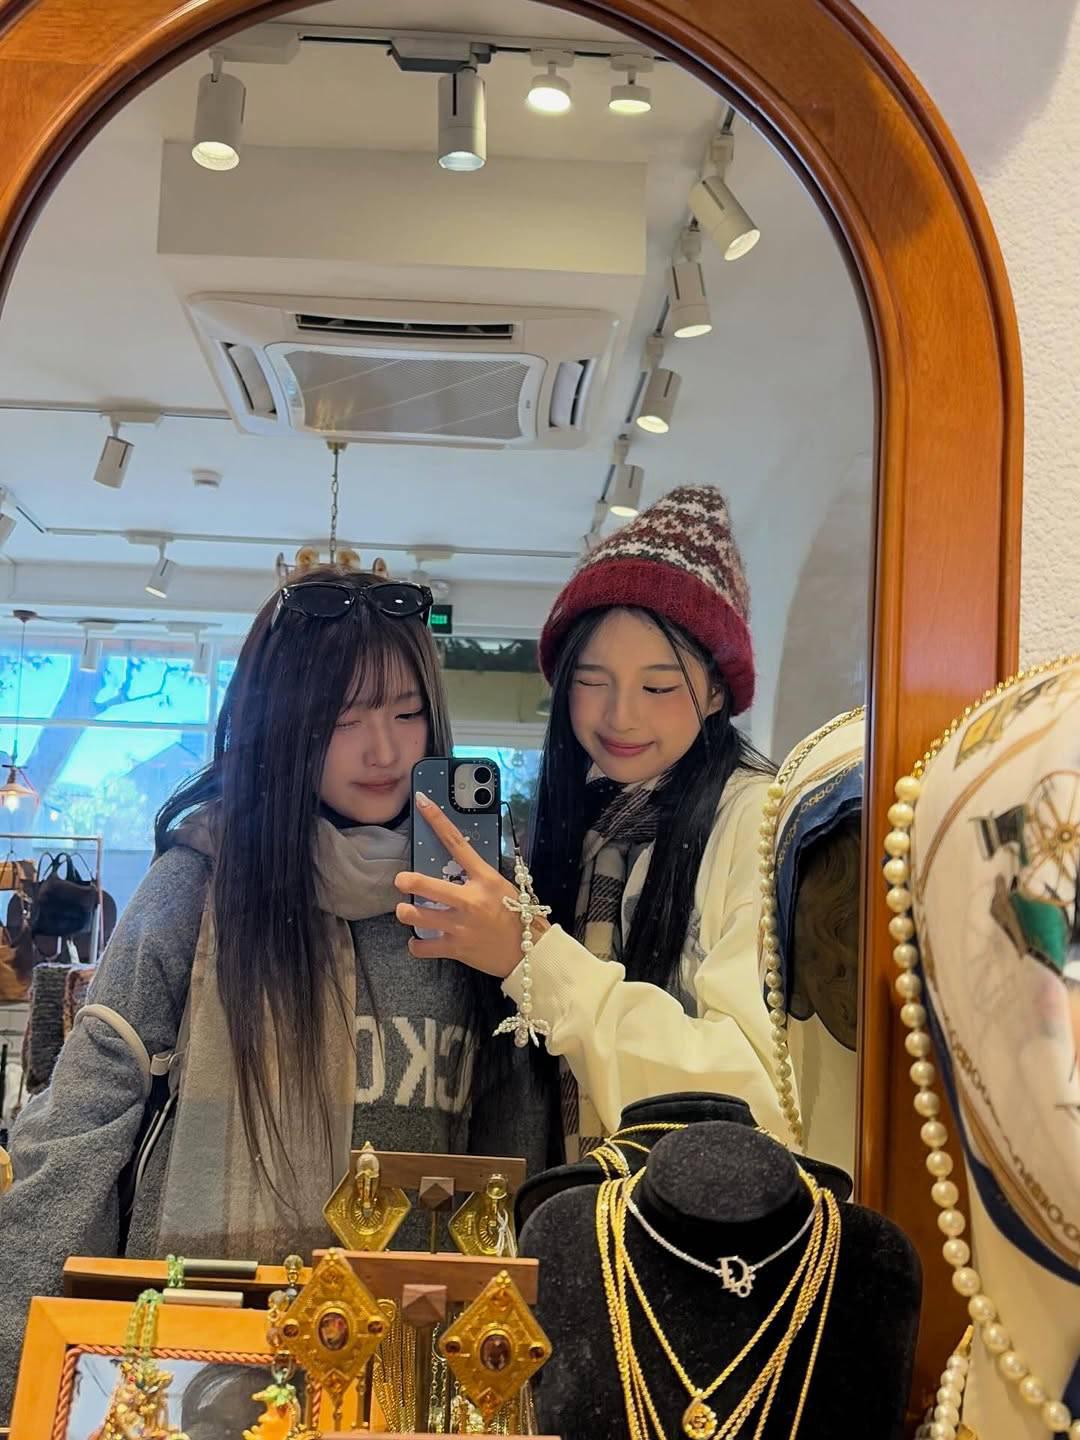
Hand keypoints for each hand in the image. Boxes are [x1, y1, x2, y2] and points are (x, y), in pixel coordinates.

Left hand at [394, 792, 547, 977]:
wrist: (530, 953)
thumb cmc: (518, 916)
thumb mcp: (501, 887)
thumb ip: (478, 877)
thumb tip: (457, 865)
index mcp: (484, 879)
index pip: (457, 843)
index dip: (437, 820)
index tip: (421, 802)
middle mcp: (469, 900)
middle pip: (426, 885)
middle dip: (408, 881)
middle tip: (401, 881)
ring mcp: (460, 926)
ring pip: (417, 916)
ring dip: (407, 913)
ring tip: (407, 912)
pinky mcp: (455, 948)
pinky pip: (423, 946)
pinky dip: (417, 944)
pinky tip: (420, 940)